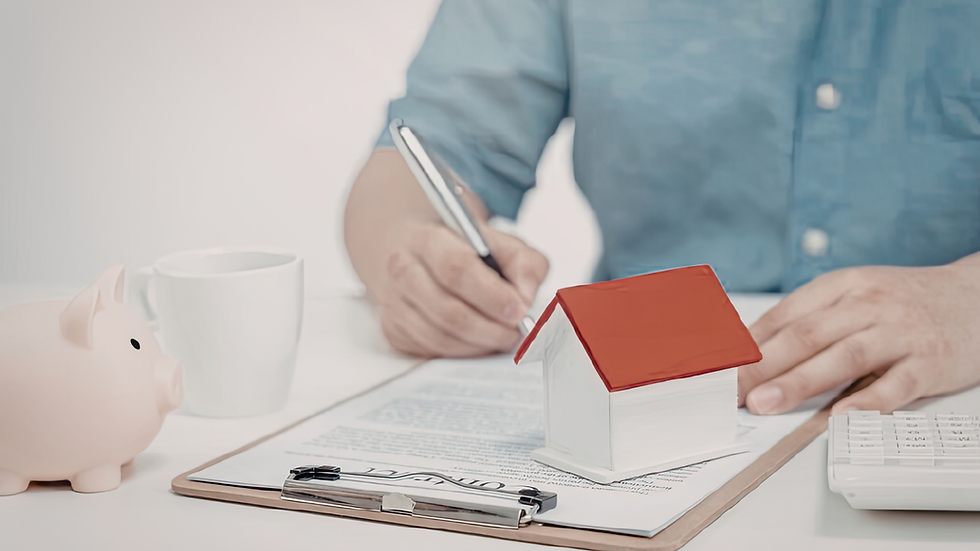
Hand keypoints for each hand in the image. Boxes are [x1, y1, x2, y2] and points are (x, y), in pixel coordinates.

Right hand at [379, 222, 547, 357]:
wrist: (421, 253)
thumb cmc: (465, 251)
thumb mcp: (502, 244)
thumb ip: (525, 264)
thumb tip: (526, 298)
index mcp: (428, 239)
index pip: (456, 269)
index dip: (491, 295)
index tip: (518, 311)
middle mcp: (402, 269)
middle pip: (447, 310)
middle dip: (489, 328)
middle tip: (516, 332)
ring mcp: (394, 302)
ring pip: (439, 337)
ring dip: (479, 344)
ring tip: (502, 337)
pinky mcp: (393, 329)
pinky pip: (431, 351)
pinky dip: (463, 352)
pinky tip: (479, 341)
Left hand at [738, 254, 979, 414]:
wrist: (977, 298)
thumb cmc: (903, 302)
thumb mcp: (854, 294)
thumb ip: (810, 318)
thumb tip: (753, 347)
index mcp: (842, 286)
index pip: (785, 316)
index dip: (749, 345)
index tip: (721, 369)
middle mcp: (868, 305)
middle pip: (806, 336)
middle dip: (762, 367)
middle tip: (732, 391)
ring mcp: (899, 333)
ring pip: (842, 357)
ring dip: (798, 382)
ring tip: (766, 404)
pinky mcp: (930, 362)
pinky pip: (895, 384)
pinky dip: (867, 401)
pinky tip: (840, 416)